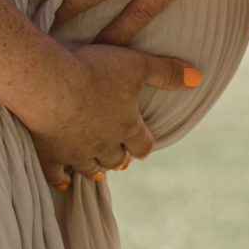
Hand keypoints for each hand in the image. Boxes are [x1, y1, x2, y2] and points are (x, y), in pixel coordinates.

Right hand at [23, 42, 199, 190]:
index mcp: (127, 126)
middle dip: (121, 158)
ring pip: (91, 167)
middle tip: (121, 159)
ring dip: (96, 168)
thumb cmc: (96, 71)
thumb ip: (166, 72)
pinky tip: (64, 183)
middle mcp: (105, 144)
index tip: (142, 149)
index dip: (144, 146)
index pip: (143, 145)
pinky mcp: (50, 154)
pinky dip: (62, 179)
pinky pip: (57, 174)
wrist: (51, 86)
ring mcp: (77, 152)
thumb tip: (197, 78)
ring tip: (99, 170)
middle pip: (117, 159)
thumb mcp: (137, 65)